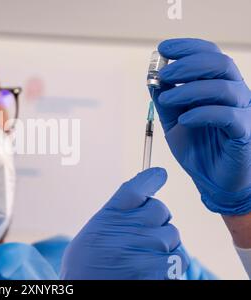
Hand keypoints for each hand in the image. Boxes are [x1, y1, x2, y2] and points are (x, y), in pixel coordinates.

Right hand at [60, 168, 188, 278]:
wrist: (84, 289)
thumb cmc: (85, 266)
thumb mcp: (92, 233)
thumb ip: (115, 215)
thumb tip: (137, 203)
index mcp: (110, 215)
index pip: (136, 187)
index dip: (151, 179)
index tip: (159, 175)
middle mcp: (129, 227)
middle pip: (161, 209)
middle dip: (156, 220)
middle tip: (144, 235)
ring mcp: (146, 247)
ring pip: (173, 235)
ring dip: (165, 244)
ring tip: (145, 256)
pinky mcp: (158, 269)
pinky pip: (179, 259)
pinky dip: (170, 265)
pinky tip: (152, 269)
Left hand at [150, 38, 250, 215]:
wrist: (212, 181)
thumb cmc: (198, 148)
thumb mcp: (173, 121)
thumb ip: (166, 100)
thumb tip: (153, 78)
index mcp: (217, 86)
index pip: (209, 55)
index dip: (188, 47)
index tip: (163, 48)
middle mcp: (233, 94)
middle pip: (219, 64)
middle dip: (188, 63)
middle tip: (164, 72)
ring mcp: (241, 112)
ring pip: (223, 87)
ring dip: (190, 88)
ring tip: (167, 97)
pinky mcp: (243, 133)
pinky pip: (228, 115)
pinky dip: (203, 113)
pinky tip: (185, 119)